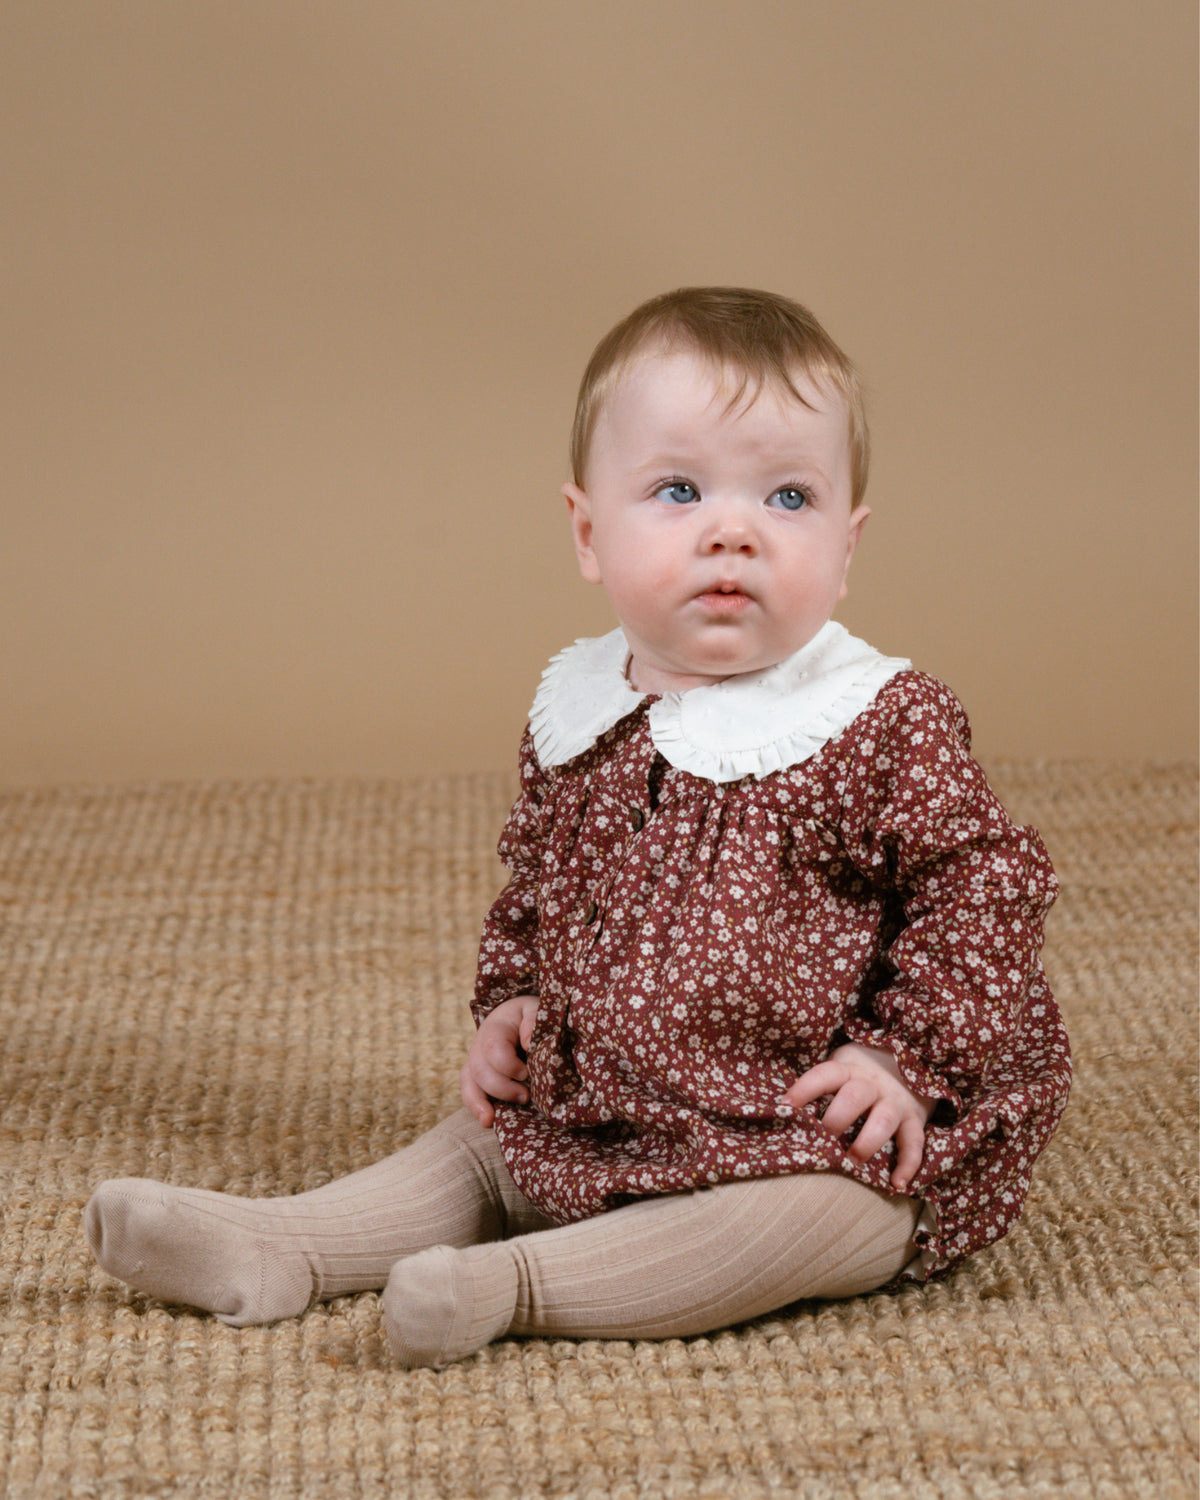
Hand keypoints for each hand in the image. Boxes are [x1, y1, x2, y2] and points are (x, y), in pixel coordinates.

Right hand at [460, 995, 539, 1127]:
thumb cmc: (528, 1017)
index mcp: (495, 1028)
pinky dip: (475, 1108)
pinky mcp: (476, 1077)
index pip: (493, 1047)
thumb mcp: (534, 1009)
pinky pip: (468, 1092)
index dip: (507, 1065)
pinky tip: (487, 1121)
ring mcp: (475, 1062)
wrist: (515, 1018)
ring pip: (470, 1083)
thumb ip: (532, 1020)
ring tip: (493, 1118)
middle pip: (480, 1070)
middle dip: (502, 1088)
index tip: (526, 1072)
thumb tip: (528, 1043)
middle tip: (526, 1096)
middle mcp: (479, 1046)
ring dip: (482, 1102)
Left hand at [781, 1042, 934, 1191]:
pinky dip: (908, 1164)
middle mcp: (872, 1084)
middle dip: (836, 1119)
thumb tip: (784, 1115)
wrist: (907, 1064)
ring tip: (852, 1162)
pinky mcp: (915, 1120)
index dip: (805, 1089)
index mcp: (849, 1070)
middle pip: (854, 1097)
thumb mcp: (841, 1070)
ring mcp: (895, 1102)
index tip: (785, 1107)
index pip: (825, 1074)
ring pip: (884, 1119)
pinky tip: (897, 1184)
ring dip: (867, 1142)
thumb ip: (821, 1089)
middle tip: (822, 1141)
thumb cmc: (859, 1076)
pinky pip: (915, 1142)